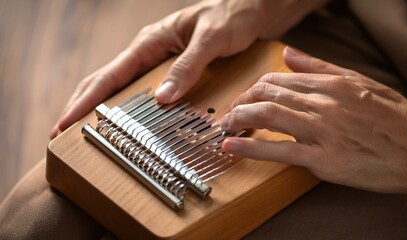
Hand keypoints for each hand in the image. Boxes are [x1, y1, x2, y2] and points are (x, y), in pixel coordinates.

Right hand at [50, 0, 327, 138]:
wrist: (252, 11)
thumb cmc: (232, 17)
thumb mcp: (212, 39)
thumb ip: (189, 66)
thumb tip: (162, 99)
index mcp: (151, 41)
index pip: (110, 75)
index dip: (85, 101)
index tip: (64, 123)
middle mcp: (150, 52)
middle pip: (106, 82)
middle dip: (82, 107)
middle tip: (62, 134)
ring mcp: (159, 62)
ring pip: (121, 88)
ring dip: (101, 109)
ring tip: (85, 133)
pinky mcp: (171, 71)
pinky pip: (141, 91)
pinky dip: (127, 108)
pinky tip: (125, 124)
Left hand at [221, 46, 406, 192]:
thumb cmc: (392, 118)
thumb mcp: (359, 82)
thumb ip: (320, 67)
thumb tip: (289, 53)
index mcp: (329, 83)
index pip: (276, 79)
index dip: (251, 90)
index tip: (242, 99)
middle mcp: (322, 102)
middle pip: (266, 94)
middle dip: (239, 103)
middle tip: (227, 116)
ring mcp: (322, 130)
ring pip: (267, 116)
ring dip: (238, 120)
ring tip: (223, 128)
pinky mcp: (324, 158)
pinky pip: (279, 150)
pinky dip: (251, 148)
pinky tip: (232, 147)